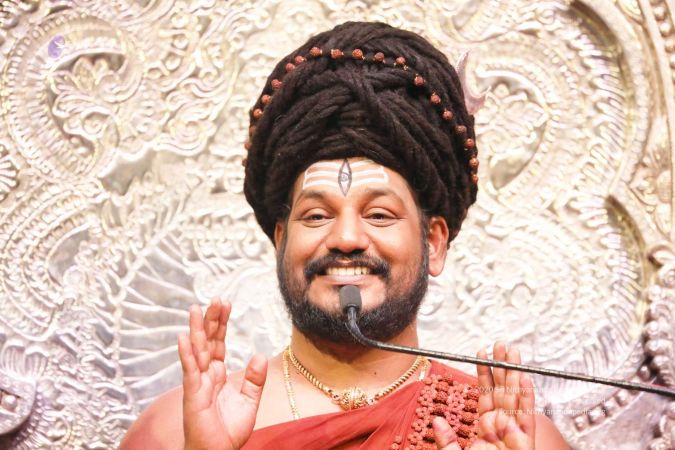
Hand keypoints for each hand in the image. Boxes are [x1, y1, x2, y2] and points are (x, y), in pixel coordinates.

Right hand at [178, 299, 267, 449]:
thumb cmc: (229, 431)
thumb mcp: (249, 401)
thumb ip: (254, 379)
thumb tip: (258, 354)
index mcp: (218, 375)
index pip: (219, 343)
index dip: (222, 324)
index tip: (225, 304)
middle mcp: (206, 375)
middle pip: (208, 341)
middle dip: (212, 320)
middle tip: (216, 298)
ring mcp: (197, 383)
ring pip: (197, 351)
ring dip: (197, 330)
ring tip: (196, 309)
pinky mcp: (192, 394)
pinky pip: (190, 370)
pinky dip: (186, 354)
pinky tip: (184, 337)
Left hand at [434, 342, 534, 449]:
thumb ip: (447, 440)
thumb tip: (436, 420)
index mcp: (485, 429)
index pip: (485, 394)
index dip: (484, 373)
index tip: (482, 353)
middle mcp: (501, 428)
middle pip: (503, 391)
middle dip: (502, 366)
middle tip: (501, 344)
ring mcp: (514, 435)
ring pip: (517, 399)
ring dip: (516, 375)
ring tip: (513, 354)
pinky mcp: (526, 443)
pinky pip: (527, 418)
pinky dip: (528, 398)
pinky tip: (524, 379)